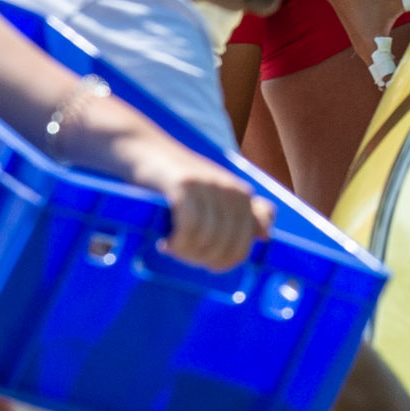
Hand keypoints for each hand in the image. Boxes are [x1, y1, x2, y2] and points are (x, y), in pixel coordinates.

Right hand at [149, 150, 273, 269]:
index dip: (222, 262)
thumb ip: (241, 215)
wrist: (143, 147)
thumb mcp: (213, 196)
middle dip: (202, 258)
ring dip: (187, 252)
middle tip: (182, 254)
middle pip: (225, 245)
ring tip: (171, 247)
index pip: (242, 246)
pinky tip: (165, 242)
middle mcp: (230, 188)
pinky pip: (189, 226)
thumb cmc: (177, 179)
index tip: (202, 263)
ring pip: (207, 238)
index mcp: (241, 195)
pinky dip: (178, 242)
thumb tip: (267, 235)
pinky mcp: (183, 183)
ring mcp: (208, 184)